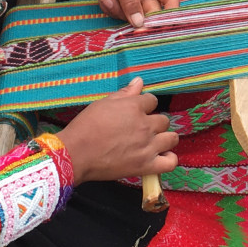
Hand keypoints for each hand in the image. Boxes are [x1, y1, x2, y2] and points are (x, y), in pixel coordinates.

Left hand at [55, 0, 179, 26]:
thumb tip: (140, 23)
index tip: (164, 25)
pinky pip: (117, 14)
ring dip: (120, 11)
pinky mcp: (115, 2)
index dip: (171, 12)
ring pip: (132, 16)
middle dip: (142, 19)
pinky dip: (110, 8)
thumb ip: (131, 2)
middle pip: (151, 12)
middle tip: (135, 27)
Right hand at [58, 78, 179, 182]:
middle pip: (164, 120)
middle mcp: (145, 125)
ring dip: (165, 138)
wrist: (75, 154)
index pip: (152, 100)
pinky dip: (169, 159)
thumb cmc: (85, 127)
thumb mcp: (103, 103)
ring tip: (154, 142)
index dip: (145, 106)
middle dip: (154, 123)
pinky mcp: (146, 165)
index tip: (137, 112)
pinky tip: (160, 156)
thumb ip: (124, 93)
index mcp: (135, 107)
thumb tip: (139, 81)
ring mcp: (148, 146)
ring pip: (172, 138)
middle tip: (142, 129)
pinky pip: (170, 162)